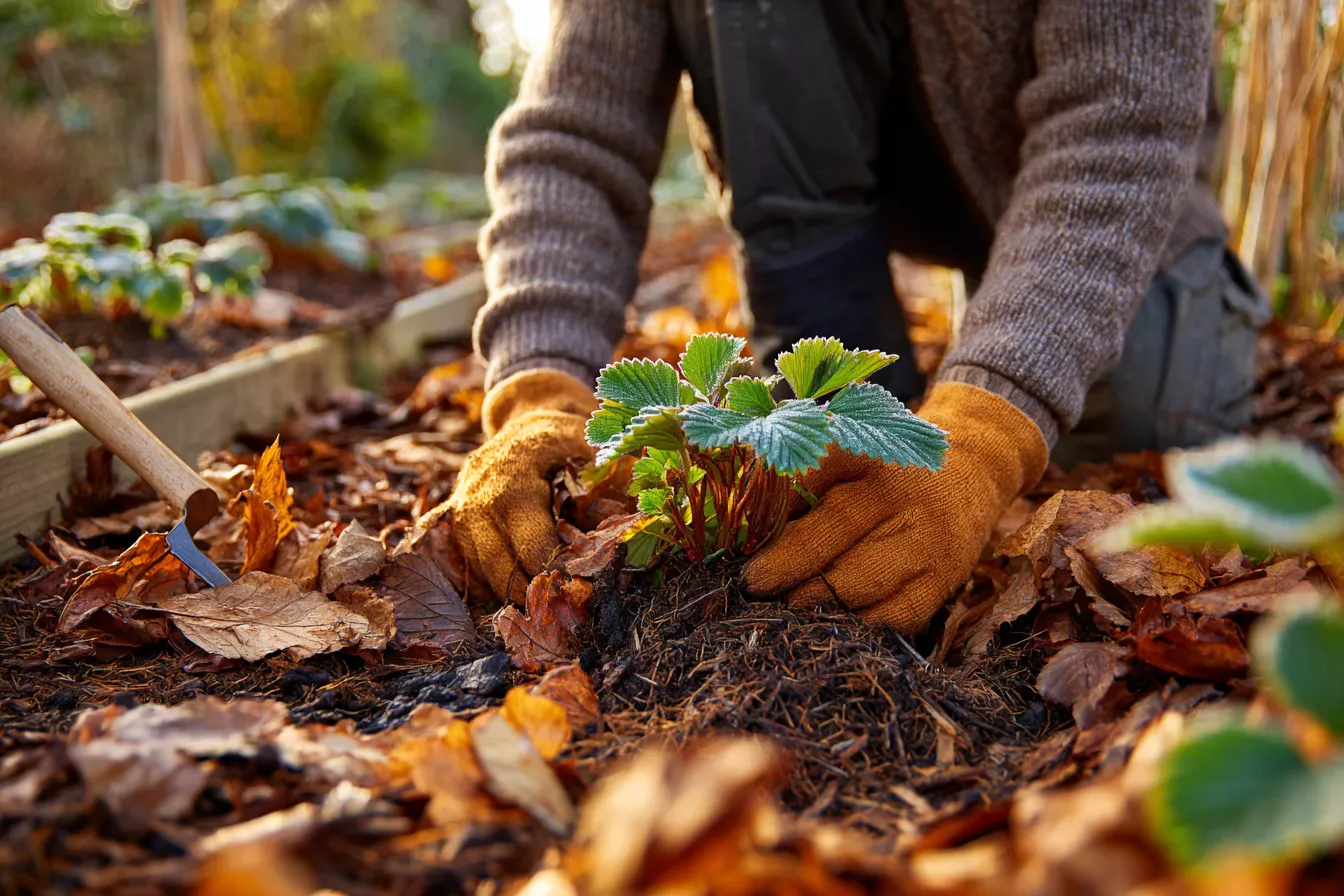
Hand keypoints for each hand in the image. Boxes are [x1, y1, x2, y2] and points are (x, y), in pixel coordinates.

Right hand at [447, 369, 596, 600]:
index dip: (561, 574)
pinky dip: (495, 582)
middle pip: (504, 571)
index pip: (534, 550)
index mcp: (514, 486)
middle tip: (569, 606)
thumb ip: (610, 482)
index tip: (587, 585)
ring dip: (515, 592)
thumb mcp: (591, 447)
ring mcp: (460, 512)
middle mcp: (478, 502)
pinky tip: (523, 584)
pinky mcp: (454, 521)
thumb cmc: (564, 437)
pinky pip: (471, 568)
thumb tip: (637, 523)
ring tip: (549, 600)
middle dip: (538, 592)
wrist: (525, 416)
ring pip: (484, 575)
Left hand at [743, 383, 1048, 633]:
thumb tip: (740, 525)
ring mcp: (925, 537)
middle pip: (836, 524)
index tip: (738, 527)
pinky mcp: (944, 579)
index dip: (773, 496)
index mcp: (867, 449)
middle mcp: (899, 490)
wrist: (972, 471)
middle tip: (750, 582)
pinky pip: (895, 615)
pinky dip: (857, 625)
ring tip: (782, 609)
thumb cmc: (886, 470)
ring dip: (815, 600)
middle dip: (786, 561)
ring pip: (861, 578)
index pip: (816, 466)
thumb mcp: (848, 454)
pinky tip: (828, 626)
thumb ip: (797, 480)